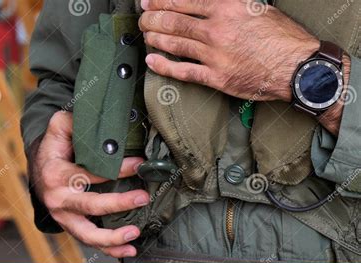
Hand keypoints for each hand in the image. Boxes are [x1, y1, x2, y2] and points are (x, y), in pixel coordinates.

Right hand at [32, 111, 148, 257]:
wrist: (39, 169)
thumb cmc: (54, 148)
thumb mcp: (58, 127)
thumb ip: (74, 121)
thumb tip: (98, 120)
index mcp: (56, 174)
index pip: (90, 173)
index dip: (117, 170)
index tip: (139, 164)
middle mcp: (58, 199)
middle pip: (90, 206)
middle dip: (119, 203)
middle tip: (143, 197)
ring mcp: (64, 216)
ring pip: (88, 234)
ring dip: (112, 237)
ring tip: (134, 233)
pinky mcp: (71, 226)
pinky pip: (90, 242)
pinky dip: (109, 249)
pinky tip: (128, 250)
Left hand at [139, 0, 319, 102]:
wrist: (297, 67)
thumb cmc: (281, 37)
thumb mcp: (256, 7)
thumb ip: (228, 3)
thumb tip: (205, 3)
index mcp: (228, 8)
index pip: (185, 0)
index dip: (161, 0)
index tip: (149, 1)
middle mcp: (218, 30)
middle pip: (175, 21)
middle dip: (153, 18)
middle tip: (143, 17)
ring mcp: (215, 55)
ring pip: (176, 44)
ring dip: (156, 38)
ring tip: (145, 34)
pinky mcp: (216, 77)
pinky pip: (184, 71)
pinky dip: (165, 66)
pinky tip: (152, 60)